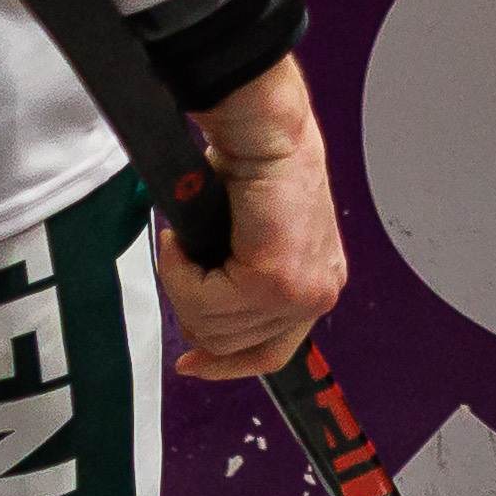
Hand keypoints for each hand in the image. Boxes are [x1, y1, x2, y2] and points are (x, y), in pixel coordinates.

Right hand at [155, 51, 347, 380]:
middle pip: (231, 345)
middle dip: (192, 309)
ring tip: (185, 241)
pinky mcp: (274, 278)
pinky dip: (179, 270)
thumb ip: (237, 285)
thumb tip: (202, 320)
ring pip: (211, 325)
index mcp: (315, 286)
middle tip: (181, 264)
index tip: (192, 364)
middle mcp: (316, 294)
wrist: (264, 132)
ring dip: (182, 283)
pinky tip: (182, 238)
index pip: (272, 353)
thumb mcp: (249, 242)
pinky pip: (204, 300)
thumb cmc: (255, 168)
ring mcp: (299, 291)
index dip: (225, 363)